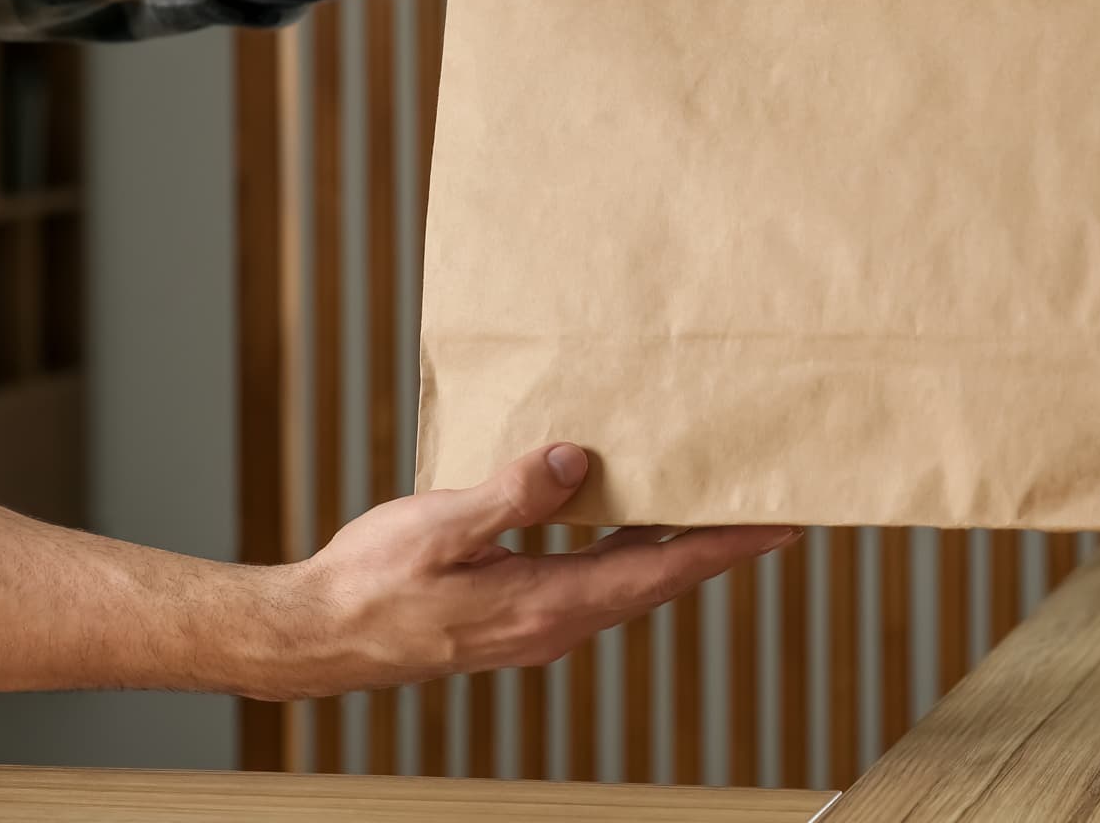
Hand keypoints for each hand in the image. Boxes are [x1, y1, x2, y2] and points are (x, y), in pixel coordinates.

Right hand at [263, 443, 797, 697]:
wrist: (318, 637)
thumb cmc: (371, 584)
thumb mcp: (443, 526)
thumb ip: (515, 494)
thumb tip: (581, 462)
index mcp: (548, 603)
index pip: (661, 570)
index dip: (724, 546)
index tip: (780, 525)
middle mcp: (554, 623)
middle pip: (657, 579)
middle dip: (714, 544)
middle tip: (766, 508)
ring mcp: (535, 626)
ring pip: (626, 581)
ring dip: (671, 546)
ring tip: (708, 506)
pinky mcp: (514, 618)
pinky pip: (592, 581)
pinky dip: (624, 549)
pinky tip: (620, 518)